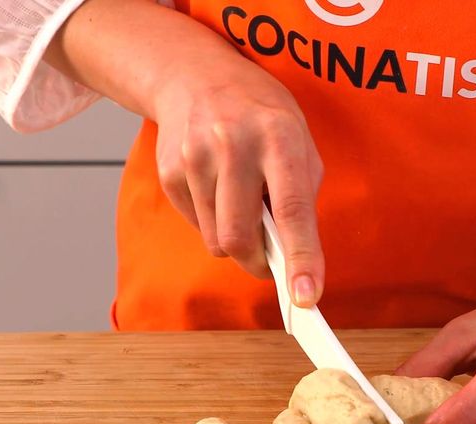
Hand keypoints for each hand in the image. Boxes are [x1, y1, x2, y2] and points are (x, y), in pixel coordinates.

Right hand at [151, 63, 324, 303]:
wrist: (195, 76)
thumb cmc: (260, 114)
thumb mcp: (297, 138)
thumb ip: (300, 194)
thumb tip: (295, 257)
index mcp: (279, 137)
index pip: (291, 209)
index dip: (300, 257)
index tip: (305, 296)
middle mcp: (234, 145)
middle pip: (240, 238)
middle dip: (257, 263)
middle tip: (269, 261)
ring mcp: (195, 158)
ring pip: (216, 241)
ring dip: (235, 239)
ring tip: (240, 201)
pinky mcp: (170, 172)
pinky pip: (197, 226)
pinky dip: (212, 221)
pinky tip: (216, 187)